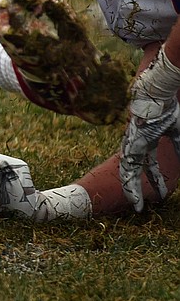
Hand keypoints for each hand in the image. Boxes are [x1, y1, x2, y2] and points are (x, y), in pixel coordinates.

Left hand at [118, 89, 179, 212]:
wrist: (159, 93)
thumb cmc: (168, 109)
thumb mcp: (178, 133)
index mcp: (147, 141)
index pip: (149, 166)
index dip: (156, 180)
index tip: (162, 195)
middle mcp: (136, 144)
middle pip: (135, 171)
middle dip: (138, 189)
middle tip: (140, 207)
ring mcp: (132, 143)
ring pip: (127, 170)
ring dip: (131, 189)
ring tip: (135, 206)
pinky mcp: (131, 143)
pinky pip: (127, 166)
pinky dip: (129, 182)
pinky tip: (131, 194)